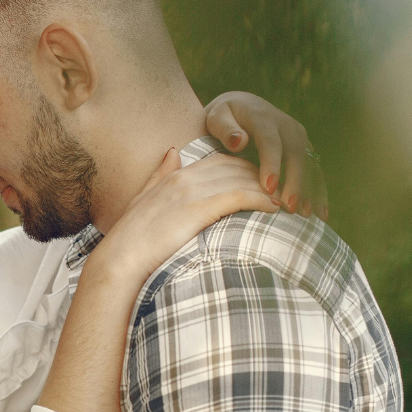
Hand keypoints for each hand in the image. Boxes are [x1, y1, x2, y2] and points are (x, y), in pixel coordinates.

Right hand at [93, 149, 275, 284]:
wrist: (120, 261)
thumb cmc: (131, 242)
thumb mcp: (144, 200)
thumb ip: (160, 175)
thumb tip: (172, 151)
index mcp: (175, 176)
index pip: (221, 161)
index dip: (247, 169)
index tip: (266, 181)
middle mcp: (185, 178)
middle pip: (237, 166)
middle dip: (265, 175)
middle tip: (288, 189)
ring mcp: (192, 192)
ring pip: (242, 178)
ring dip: (270, 187)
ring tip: (291, 199)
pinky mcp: (198, 208)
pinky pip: (238, 196)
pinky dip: (261, 199)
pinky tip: (277, 207)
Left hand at [204, 91, 327, 218]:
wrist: (242, 107)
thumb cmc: (224, 119)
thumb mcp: (217, 118)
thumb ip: (225, 129)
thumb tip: (238, 141)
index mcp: (263, 118)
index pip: (270, 141)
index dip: (272, 164)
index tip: (268, 187)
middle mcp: (286, 125)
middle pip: (295, 154)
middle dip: (294, 182)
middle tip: (289, 208)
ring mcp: (299, 136)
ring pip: (309, 163)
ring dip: (310, 190)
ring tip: (306, 215)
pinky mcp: (306, 147)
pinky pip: (315, 169)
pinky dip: (319, 191)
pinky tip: (320, 214)